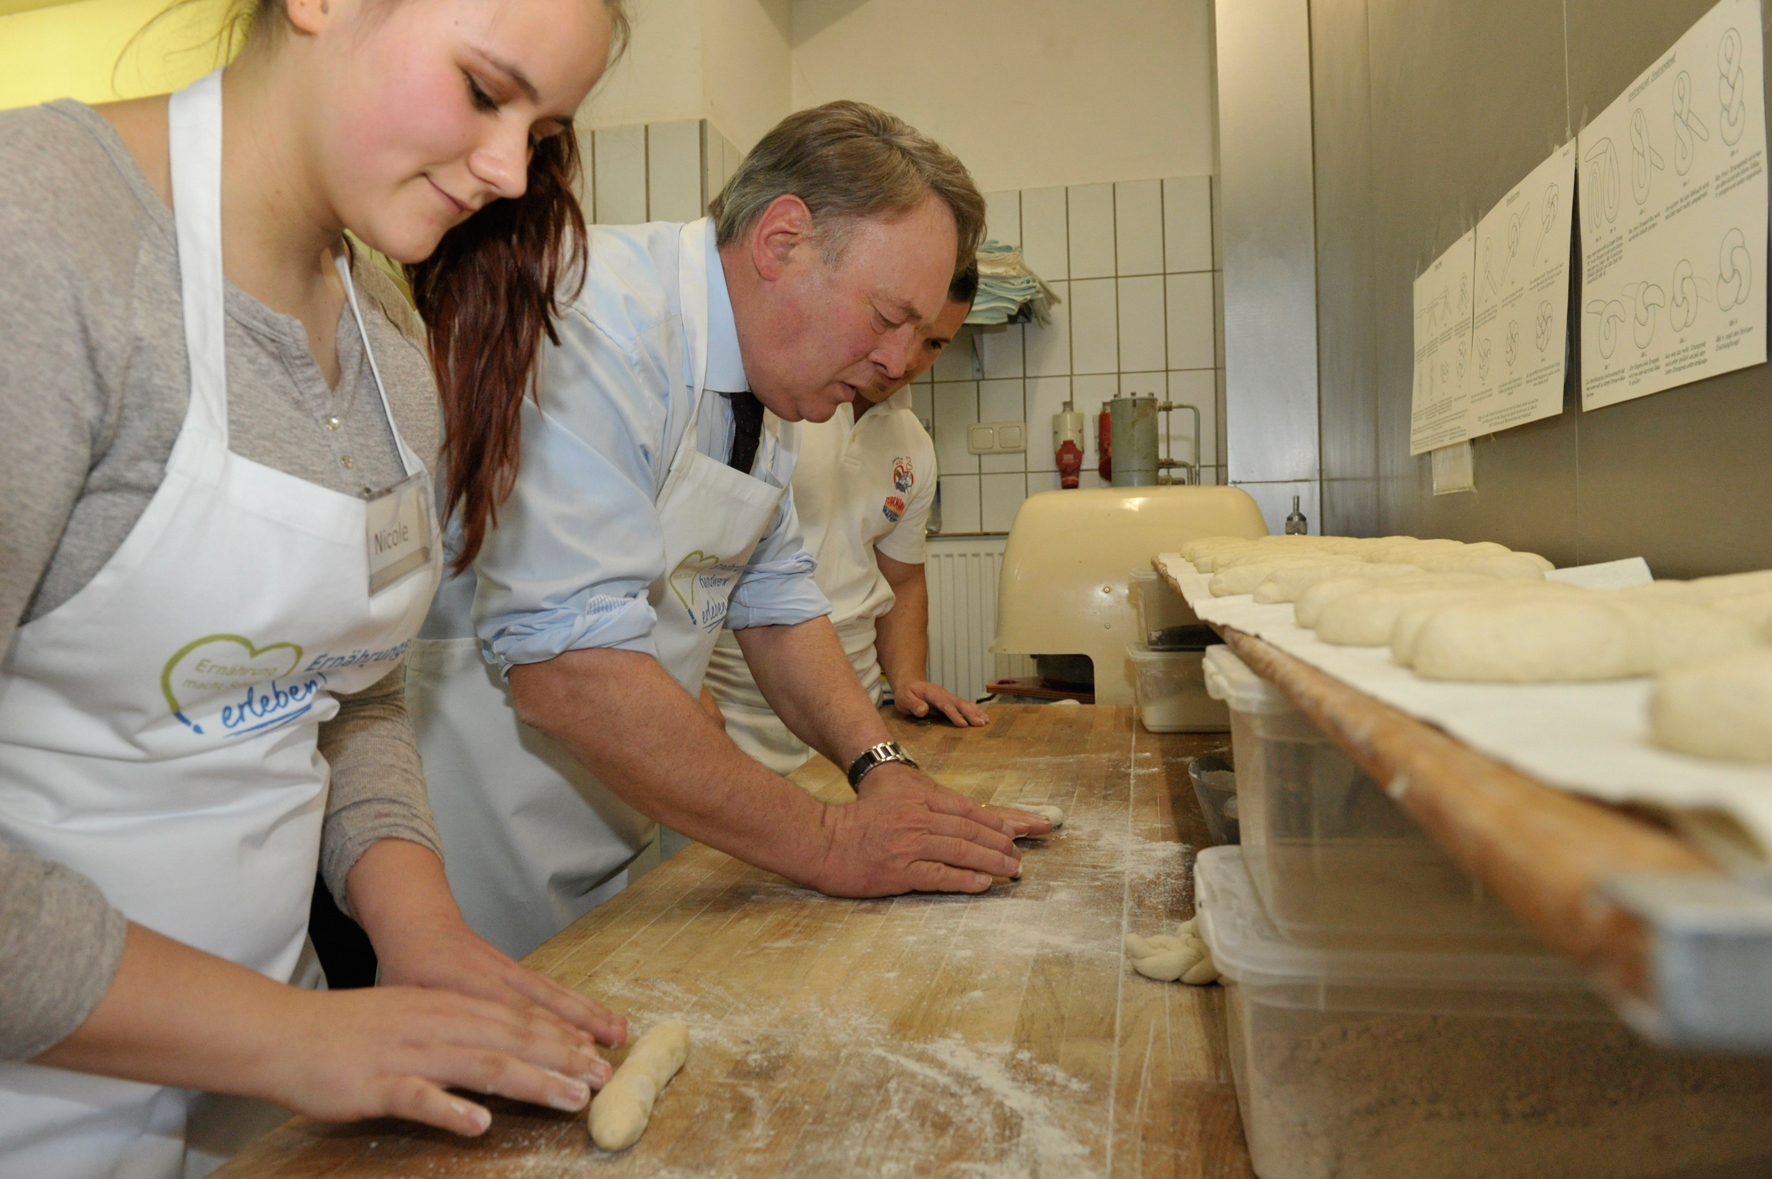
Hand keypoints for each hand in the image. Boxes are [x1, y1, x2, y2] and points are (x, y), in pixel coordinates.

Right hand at [268, 984, 611, 1135]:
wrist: (281, 1032)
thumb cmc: (348, 1032)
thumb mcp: (412, 1018)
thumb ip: (455, 1032)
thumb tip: (499, 1052)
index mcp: (446, 1007)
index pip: (515, 1019)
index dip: (559, 1037)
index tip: (597, 1056)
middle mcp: (436, 1023)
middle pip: (510, 1038)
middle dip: (561, 1058)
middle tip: (602, 1079)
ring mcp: (407, 1052)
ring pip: (479, 1064)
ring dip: (529, 1081)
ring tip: (568, 1098)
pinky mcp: (376, 1083)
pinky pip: (418, 1096)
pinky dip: (450, 1108)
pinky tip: (479, 1123)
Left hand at [374, 912, 627, 1050]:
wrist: (420, 926)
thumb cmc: (408, 972)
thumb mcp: (406, 1006)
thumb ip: (429, 1035)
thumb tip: (448, 1076)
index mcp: (470, 992)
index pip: (515, 1024)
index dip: (548, 1047)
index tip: (576, 1069)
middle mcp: (500, 981)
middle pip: (546, 1013)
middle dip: (581, 1041)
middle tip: (606, 1069)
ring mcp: (514, 974)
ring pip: (557, 998)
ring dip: (591, 1019)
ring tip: (620, 1037)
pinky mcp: (520, 970)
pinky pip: (555, 987)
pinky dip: (581, 1003)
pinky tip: (600, 1018)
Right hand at [810, 763, 1022, 894]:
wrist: (822, 839)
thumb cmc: (856, 818)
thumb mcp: (892, 794)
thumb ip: (923, 801)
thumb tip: (956, 815)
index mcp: (918, 798)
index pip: (966, 809)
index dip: (993, 822)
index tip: (1013, 832)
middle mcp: (918, 818)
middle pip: (969, 830)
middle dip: (999, 843)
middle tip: (1018, 855)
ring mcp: (910, 845)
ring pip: (960, 852)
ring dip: (991, 862)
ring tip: (1010, 870)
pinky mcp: (900, 871)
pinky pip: (940, 876)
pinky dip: (965, 880)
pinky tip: (983, 883)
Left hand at [893, 681, 990, 726]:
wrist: (909, 684)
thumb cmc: (906, 693)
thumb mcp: (903, 698)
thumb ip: (913, 704)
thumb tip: (924, 710)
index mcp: (932, 693)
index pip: (945, 704)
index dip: (954, 714)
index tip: (963, 724)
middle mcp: (943, 693)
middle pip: (958, 703)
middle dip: (970, 713)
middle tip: (980, 723)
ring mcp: (948, 696)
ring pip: (964, 703)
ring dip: (975, 712)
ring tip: (985, 721)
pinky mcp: (950, 700)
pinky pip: (964, 704)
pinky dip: (974, 710)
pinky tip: (982, 715)